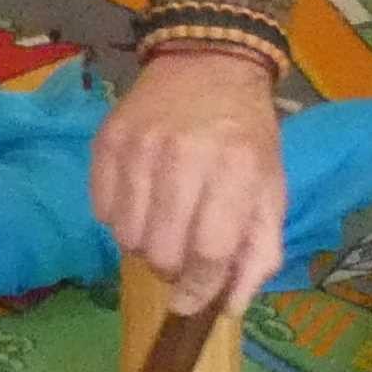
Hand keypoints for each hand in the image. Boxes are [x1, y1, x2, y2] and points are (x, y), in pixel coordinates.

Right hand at [94, 47, 293, 311]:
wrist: (209, 63)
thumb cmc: (245, 136)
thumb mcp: (270, 190)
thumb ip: (259, 253)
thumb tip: (229, 308)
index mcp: (236, 171)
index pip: (210, 252)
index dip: (200, 289)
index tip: (193, 301)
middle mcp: (184, 157)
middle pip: (162, 251)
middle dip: (172, 267)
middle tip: (181, 253)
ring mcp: (140, 148)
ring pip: (126, 237)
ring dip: (144, 244)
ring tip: (162, 224)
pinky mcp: (108, 141)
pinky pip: (101, 210)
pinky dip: (119, 219)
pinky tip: (140, 200)